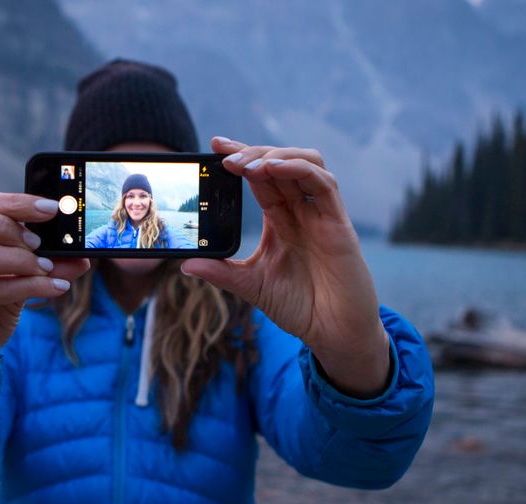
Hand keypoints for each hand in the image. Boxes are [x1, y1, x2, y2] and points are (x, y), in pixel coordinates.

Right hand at [0, 193, 90, 404]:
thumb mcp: (16, 286)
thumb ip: (43, 268)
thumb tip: (81, 257)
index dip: (13, 203)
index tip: (50, 209)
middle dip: (4, 224)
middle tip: (39, 241)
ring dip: (15, 258)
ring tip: (46, 267)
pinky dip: (27, 287)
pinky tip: (54, 288)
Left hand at [181, 137, 389, 397]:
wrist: (333, 334)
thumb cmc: (301, 308)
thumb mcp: (252, 287)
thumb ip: (222, 273)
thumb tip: (186, 264)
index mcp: (282, 221)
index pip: (261, 179)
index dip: (241, 158)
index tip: (215, 147)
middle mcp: (302, 212)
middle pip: (280, 164)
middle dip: (252, 153)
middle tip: (224, 155)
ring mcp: (322, 216)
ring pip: (306, 164)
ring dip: (275, 156)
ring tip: (246, 164)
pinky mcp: (339, 225)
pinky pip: (324, 185)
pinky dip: (300, 169)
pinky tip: (275, 169)